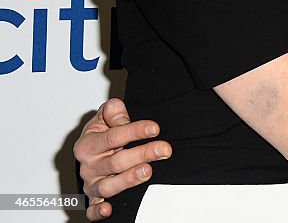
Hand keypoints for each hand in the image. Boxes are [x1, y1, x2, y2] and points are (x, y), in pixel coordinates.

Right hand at [74, 98, 170, 220]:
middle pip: (116, 162)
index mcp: (88, 144)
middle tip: (164, 149)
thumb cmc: (101, 135)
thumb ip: (112, 111)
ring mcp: (92, 184)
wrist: (89, 154)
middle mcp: (88, 166)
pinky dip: (97, 212)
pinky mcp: (94, 199)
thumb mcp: (104, 118)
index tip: (155, 128)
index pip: (113, 137)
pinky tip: (109, 210)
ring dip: (128, 179)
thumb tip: (122, 115)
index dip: (135, 131)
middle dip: (142, 154)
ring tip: (148, 171)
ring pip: (108, 186)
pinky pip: (92, 209)